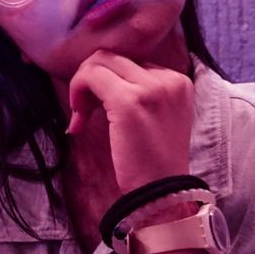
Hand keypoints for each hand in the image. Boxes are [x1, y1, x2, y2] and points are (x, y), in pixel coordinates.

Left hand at [66, 50, 193, 192]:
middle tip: (83, 113)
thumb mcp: (155, 118)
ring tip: (81, 117)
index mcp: (177, 81)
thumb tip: (96, 76)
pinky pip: (91, 76)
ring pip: (99, 62)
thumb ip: (136, 92)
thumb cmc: (152, 163)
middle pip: (112, 57)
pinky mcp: (130, 101)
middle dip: (89, 80)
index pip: (129, 61)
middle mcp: (168, 79)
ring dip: (81, 85)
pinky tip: (78, 122)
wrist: (161, 196)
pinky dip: (77, 92)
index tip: (97, 111)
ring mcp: (151, 88)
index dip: (106, 82)